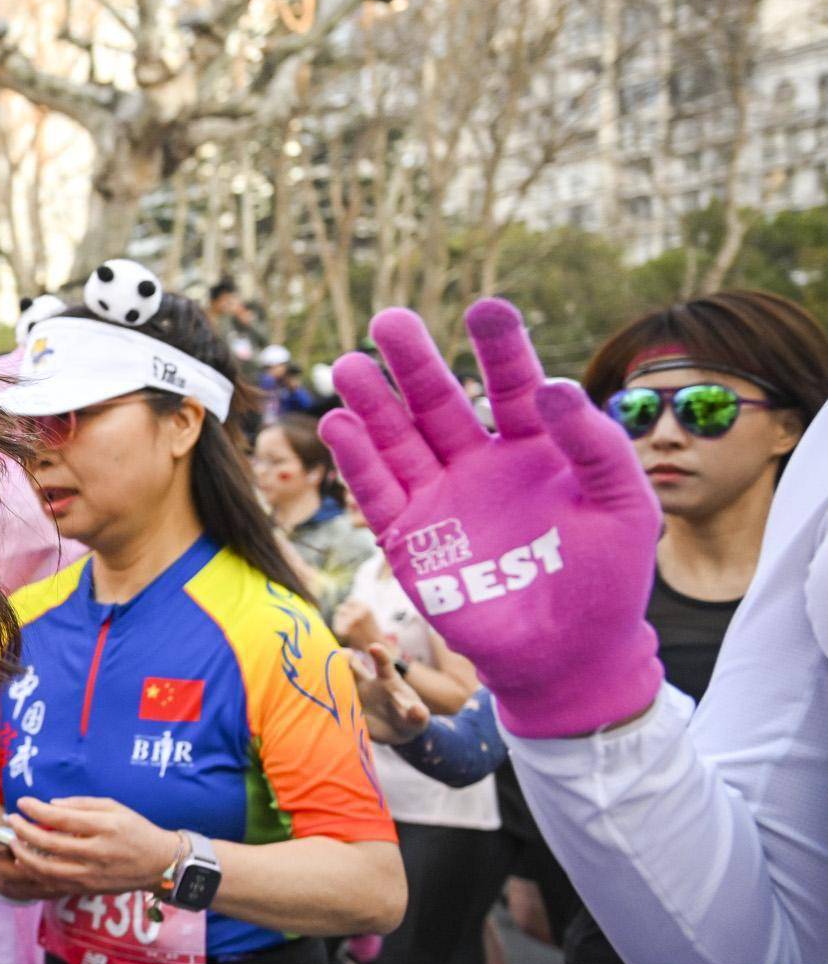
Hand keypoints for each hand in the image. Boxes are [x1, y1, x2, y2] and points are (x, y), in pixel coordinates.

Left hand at [3, 796, 180, 896]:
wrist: (160, 864)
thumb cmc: (136, 830)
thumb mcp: (114, 808)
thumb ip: (81, 805)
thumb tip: (50, 805)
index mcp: (104, 827)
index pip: (61, 819)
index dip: (36, 810)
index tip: (22, 802)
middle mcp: (97, 852)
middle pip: (48, 843)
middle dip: (23, 831)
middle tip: (12, 821)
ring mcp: (92, 874)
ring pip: (47, 868)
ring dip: (23, 855)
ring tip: (13, 842)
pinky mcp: (89, 888)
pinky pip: (55, 883)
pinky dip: (36, 873)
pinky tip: (26, 861)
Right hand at [319, 300, 661, 737]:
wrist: (570, 654)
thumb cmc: (607, 579)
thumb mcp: (625, 505)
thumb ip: (598, 446)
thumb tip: (555, 387)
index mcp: (535, 447)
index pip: (513, 384)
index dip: (500, 347)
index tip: (485, 309)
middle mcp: (479, 463)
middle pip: (438, 401)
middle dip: (414, 363)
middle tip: (389, 320)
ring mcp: (440, 498)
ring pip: (397, 440)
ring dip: (371, 404)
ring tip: (349, 366)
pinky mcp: (410, 539)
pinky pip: (378, 492)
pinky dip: (357, 461)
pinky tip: (338, 425)